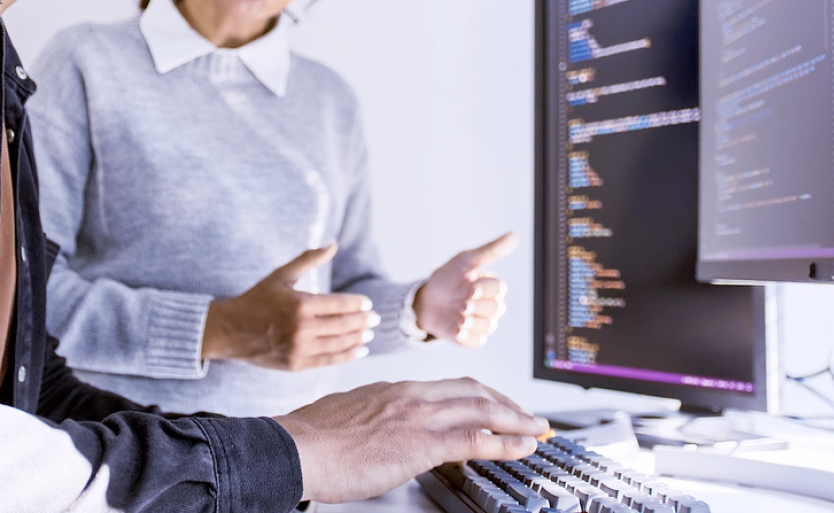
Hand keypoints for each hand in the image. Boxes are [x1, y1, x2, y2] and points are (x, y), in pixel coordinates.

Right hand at [201, 242, 379, 370]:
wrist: (232, 331)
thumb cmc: (258, 299)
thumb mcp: (281, 276)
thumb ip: (309, 259)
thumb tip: (333, 243)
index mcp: (301, 304)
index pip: (340, 304)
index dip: (358, 304)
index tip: (368, 304)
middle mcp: (302, 328)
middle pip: (344, 325)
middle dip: (364, 322)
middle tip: (376, 319)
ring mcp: (299, 348)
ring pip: (339, 344)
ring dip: (358, 338)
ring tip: (369, 334)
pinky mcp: (296, 364)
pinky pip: (329, 360)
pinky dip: (347, 356)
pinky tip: (359, 350)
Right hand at [274, 378, 547, 502]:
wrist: (296, 447)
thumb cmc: (311, 439)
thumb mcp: (347, 416)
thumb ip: (372, 418)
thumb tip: (378, 431)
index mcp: (393, 389)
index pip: (447, 386)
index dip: (478, 394)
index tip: (494, 403)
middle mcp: (411, 395)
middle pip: (472, 390)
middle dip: (505, 401)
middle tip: (526, 415)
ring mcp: (418, 415)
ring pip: (481, 408)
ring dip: (516, 418)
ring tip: (537, 428)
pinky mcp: (421, 441)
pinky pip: (475, 437)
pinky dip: (506, 440)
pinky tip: (523, 446)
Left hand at [413, 232, 515, 346]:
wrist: (425, 301)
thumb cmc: (447, 278)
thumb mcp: (465, 261)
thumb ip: (490, 251)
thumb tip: (514, 235)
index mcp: (492, 287)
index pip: (499, 289)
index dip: (484, 289)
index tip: (468, 287)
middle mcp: (491, 306)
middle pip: (496, 309)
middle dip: (475, 305)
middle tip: (461, 303)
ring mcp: (482, 323)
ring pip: (488, 326)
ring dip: (470, 321)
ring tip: (457, 316)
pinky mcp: (472, 339)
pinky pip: (477, 342)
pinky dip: (466, 336)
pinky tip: (456, 328)